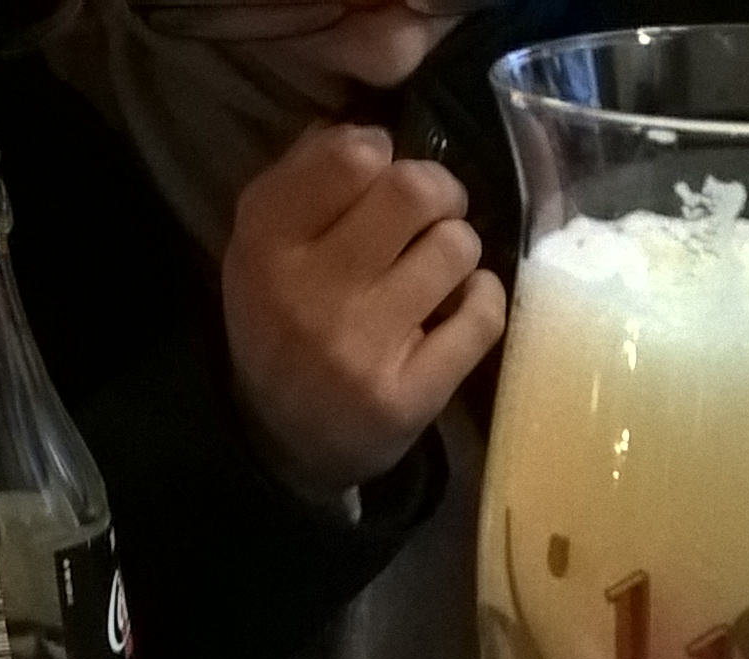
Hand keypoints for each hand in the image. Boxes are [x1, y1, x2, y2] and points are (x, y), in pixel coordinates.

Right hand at [225, 124, 506, 499]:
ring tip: (440, 269)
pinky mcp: (408, 395)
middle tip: (436, 213)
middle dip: (440, 191)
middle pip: (413, 191)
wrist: (284, 439)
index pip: (351, 155)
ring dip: (460, 249)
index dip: (384, 154)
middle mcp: (309, 290)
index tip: (384, 177)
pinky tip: (462, 307)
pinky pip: (482, 317)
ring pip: (455, 249)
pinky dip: (483, 300)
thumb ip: (308, 176)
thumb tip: (371, 130)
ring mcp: (361, 347)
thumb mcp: (265, 243)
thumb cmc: (283, 321)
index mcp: (267, 240)